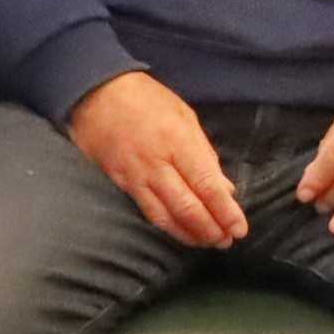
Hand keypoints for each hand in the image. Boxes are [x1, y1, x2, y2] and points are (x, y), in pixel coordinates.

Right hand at [65, 71, 248, 247]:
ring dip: (189, 234)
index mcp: (178, 141)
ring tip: (206, 242)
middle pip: (188, 207)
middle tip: (225, 241)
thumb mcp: (184, 115)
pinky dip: (165, 226)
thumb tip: (224, 188)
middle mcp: (156, 162)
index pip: (207, 185)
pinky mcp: (118, 182)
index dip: (226, 212)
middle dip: (211, 229)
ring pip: (165, 216)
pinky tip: (178, 231)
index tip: (239, 229)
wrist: (94, 92)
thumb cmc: (145, 99)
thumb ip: (205, 153)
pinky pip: (145, 211)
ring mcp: (134, 174)